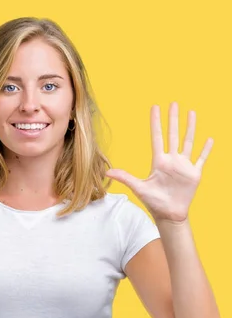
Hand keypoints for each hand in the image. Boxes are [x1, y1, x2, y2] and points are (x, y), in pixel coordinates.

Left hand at [106, 102, 213, 221]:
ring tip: (192, 113)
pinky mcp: (194, 173)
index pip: (157, 137)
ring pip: (188, 142)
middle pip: (173, 135)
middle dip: (173, 119)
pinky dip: (206, 149)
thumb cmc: (153, 201)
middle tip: (173, 103)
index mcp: (159, 161)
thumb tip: (107, 172)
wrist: (169, 214)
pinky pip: (201, 158)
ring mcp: (184, 166)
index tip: (155, 107)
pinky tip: (209, 138)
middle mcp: (172, 160)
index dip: (156, 122)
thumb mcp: (138, 188)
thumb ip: (125, 177)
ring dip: (190, 128)